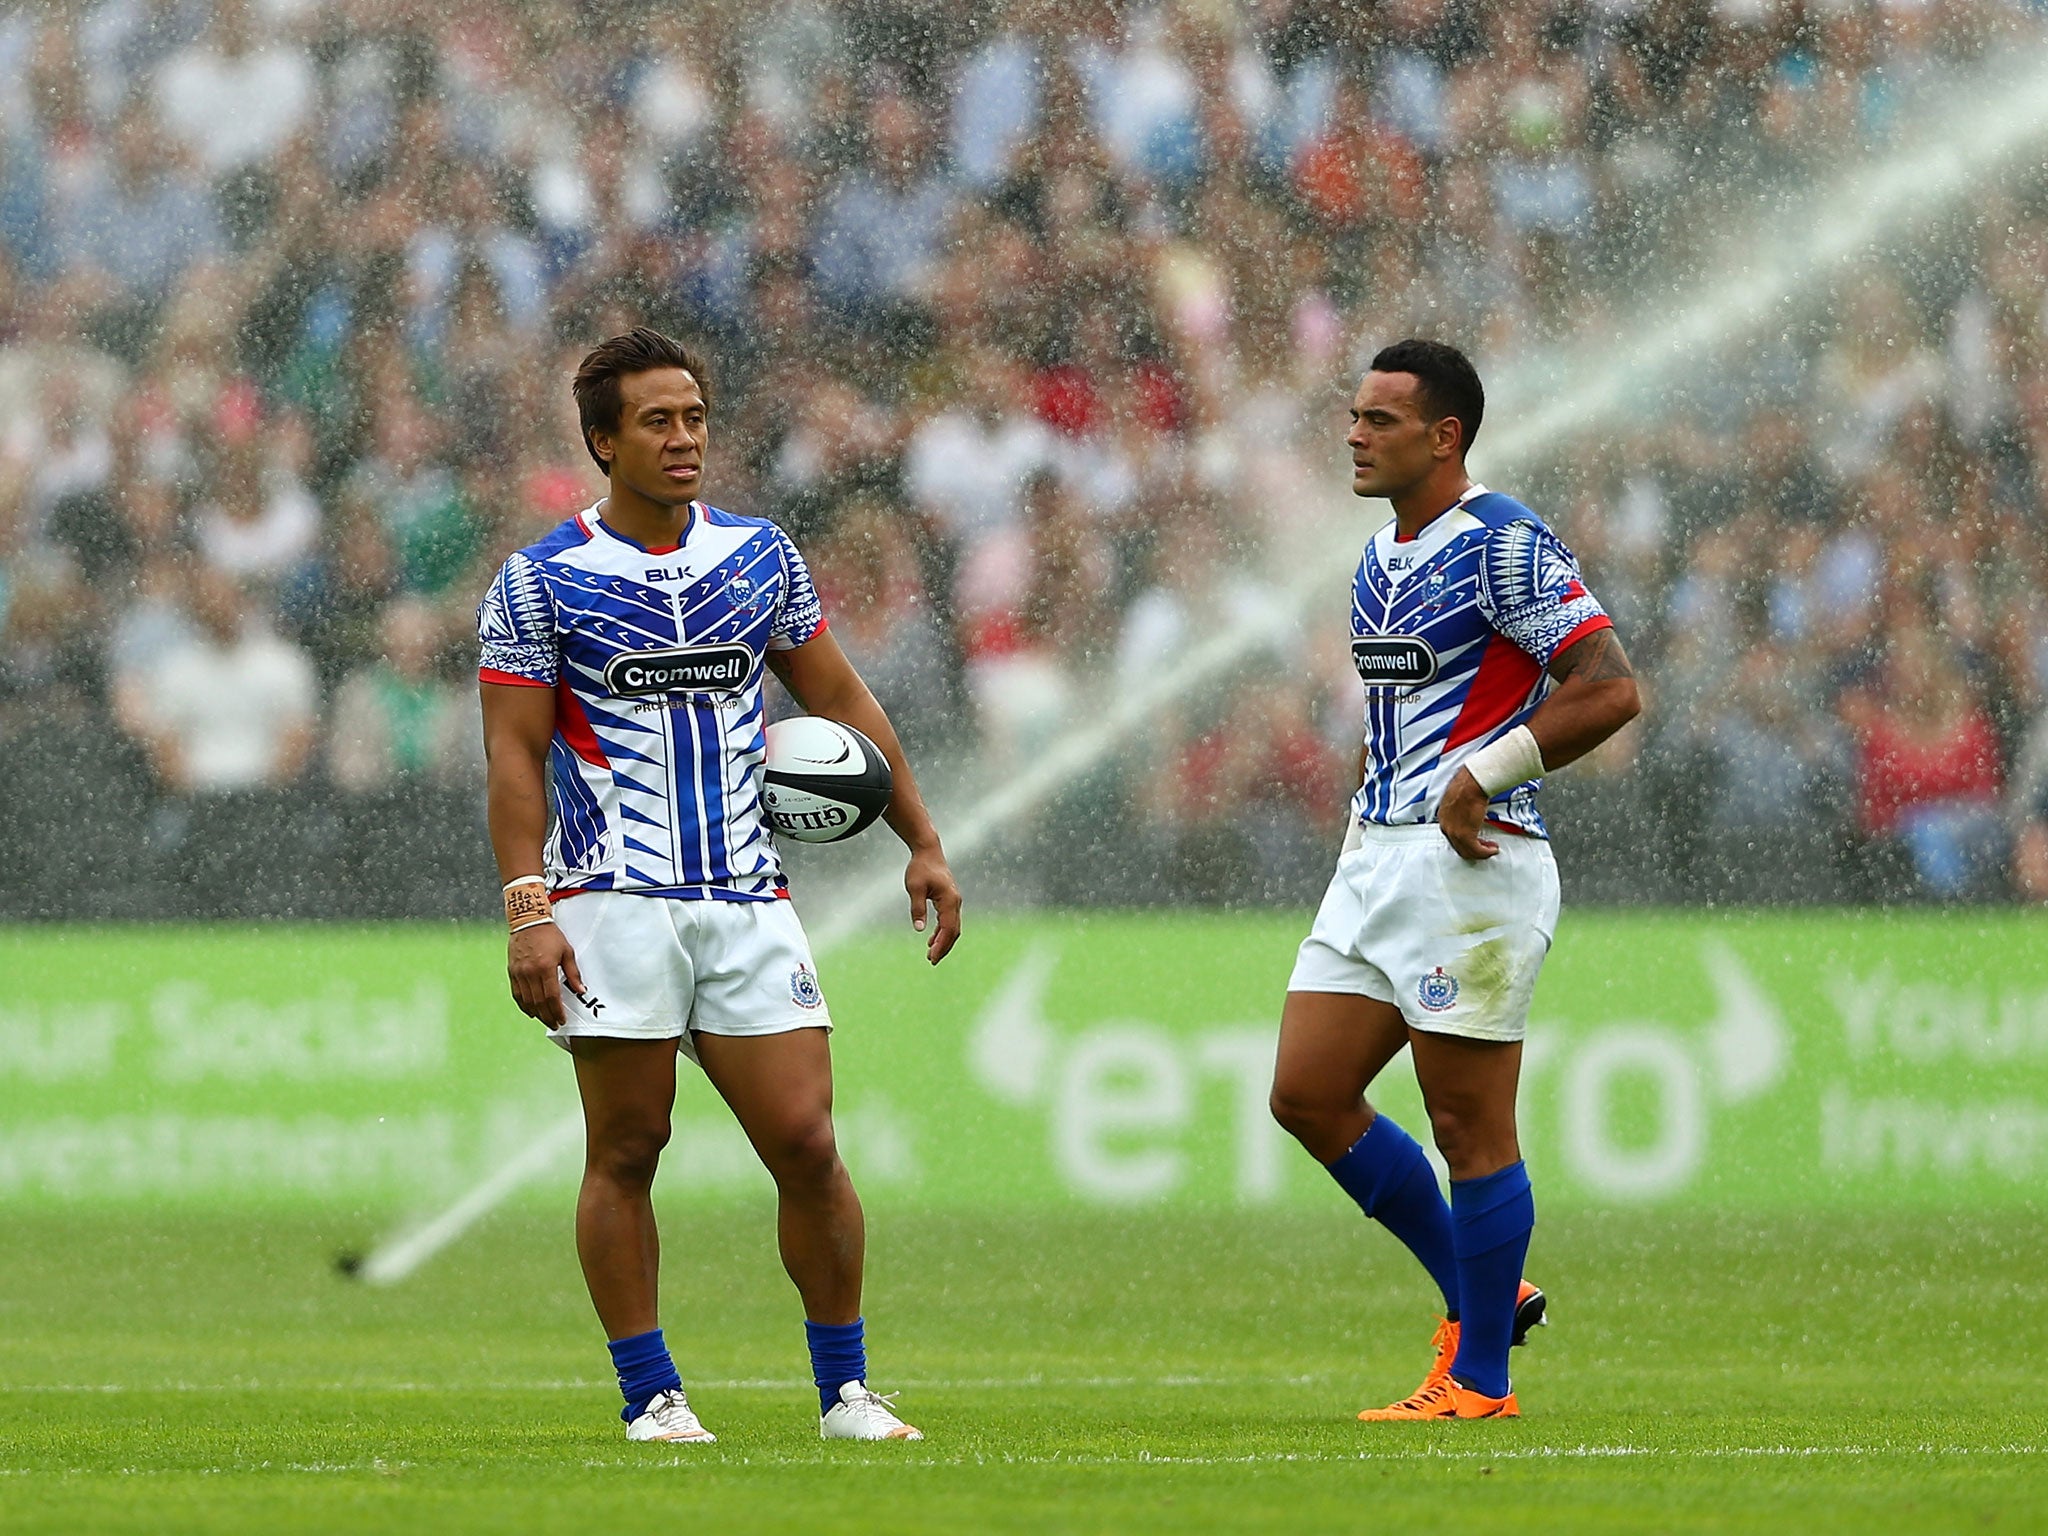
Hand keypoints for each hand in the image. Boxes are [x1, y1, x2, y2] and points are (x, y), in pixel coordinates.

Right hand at [508, 922, 585, 1028]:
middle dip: (547, 1016)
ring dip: (536, 1013)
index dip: (557, 1011)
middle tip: (554, 1024)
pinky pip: (517, 994)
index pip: (551, 997)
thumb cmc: (550, 935)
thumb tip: (580, 990)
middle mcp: (530, 972)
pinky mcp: (512, 971)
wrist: (528, 921)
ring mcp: (519, 973)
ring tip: (545, 1020)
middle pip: (539, 1002)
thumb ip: (573, 973)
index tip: (562, 1020)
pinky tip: (530, 1011)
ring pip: (527, 1000)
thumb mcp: (567, 952)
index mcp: (546, 967)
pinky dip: (523, 1005)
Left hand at [905, 845, 961, 963]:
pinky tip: (932, 940)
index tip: (932, 957)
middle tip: (932, 961)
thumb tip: (919, 929)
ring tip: (931, 955)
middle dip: (944, 947)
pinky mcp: (949, 900)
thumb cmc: (920, 868)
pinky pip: (949, 921)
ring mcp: (954, 901)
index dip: (941, 945)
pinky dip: (942, 932)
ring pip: (953, 927)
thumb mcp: (915, 888)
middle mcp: (955, 902)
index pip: (948, 928)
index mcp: (949, 900)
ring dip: (944, 941)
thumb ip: (917, 908)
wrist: (928, 851)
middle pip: (953, 931)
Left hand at [1438, 767, 1499, 861]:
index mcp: (1444, 817)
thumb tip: (1470, 812)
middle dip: (1473, 849)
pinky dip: (1485, 853)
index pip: (1452, 836)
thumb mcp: (1458, 798)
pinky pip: (1476, 850)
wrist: (1471, 784)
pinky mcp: (1466, 836)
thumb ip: (1461, 808)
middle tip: (1484, 848)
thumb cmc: (1467, 785)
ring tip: (1490, 849)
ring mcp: (1454, 832)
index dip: (1464, 840)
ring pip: (1467, 851)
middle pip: (1458, 846)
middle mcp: (1446, 826)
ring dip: (1480, 853)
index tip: (1475, 839)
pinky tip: (1492, 849)